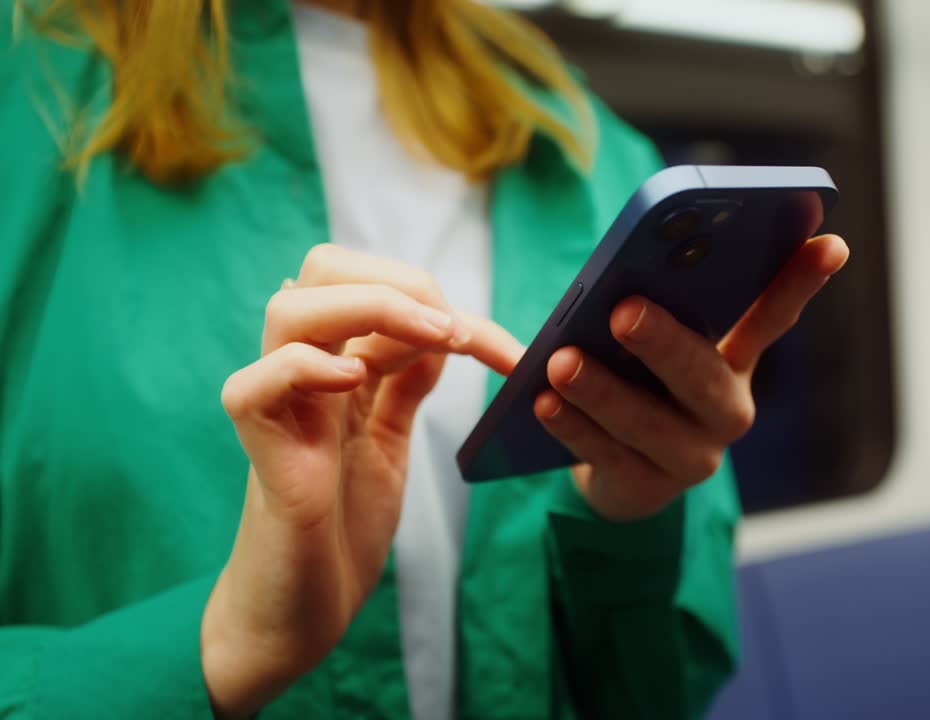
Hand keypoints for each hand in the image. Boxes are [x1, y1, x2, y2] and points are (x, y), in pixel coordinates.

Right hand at [202, 245, 523, 717]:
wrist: (306, 605)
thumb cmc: (341, 523)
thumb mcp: (388, 442)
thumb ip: (403, 386)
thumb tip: (438, 333)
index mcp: (335, 366)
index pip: (370, 284)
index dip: (436, 297)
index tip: (500, 345)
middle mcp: (302, 374)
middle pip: (322, 272)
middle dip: (398, 281)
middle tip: (453, 328)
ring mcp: (277, 408)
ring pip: (289, 310)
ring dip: (370, 309)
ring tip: (432, 338)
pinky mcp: (260, 453)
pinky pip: (253, 386)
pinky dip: (303, 367)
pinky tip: (352, 380)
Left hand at [534, 234, 848, 521]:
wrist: (616, 473)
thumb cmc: (634, 383)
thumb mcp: (648, 343)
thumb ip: (653, 307)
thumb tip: (628, 272)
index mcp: (733, 360)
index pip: (773, 315)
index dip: (802, 280)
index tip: (831, 240)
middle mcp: (725, 408)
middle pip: (705, 376)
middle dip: (665, 342)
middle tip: (624, 309)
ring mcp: (693, 456)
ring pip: (651, 424)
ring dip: (604, 391)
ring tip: (561, 363)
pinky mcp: (648, 491)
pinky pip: (608, 458)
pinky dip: (574, 430)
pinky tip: (544, 405)